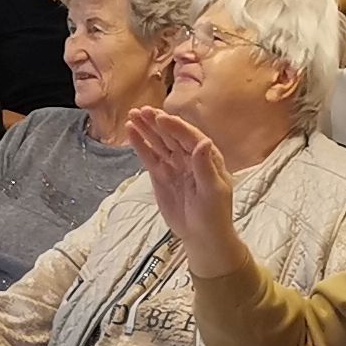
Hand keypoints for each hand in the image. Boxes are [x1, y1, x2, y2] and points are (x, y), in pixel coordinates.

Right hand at [123, 104, 242, 274]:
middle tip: (141, 110)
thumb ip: (205, 166)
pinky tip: (131, 132)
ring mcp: (174, 164)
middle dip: (156, 122)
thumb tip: (204, 141)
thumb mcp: (213, 191)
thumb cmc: (214, 214)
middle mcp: (189, 156)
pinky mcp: (161, 175)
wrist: (202, 236)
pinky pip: (149, 156)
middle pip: (171, 135)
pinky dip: (140, 145)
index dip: (175, 127)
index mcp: (207, 157)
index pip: (190, 137)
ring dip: (146, 128)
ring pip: (158, 142)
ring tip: (132, 115)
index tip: (160, 117)